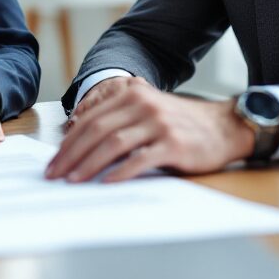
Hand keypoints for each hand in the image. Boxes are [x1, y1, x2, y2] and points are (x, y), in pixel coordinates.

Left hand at [46, 79, 254, 181]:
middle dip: (71, 155)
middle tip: (54, 174)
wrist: (225, 127)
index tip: (53, 162)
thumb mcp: (149, 110)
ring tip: (73, 180)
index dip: (68, 142)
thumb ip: (119, 119)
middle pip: (96, 131)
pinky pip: (140, 159)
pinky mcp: (174, 144)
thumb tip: (79, 142)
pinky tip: (106, 183)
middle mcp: (143, 105)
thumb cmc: (181, 124)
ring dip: (88, 164)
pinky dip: (120, 172)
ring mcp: (158, 124)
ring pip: (113, 144)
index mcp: (132, 95)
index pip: (90, 120)